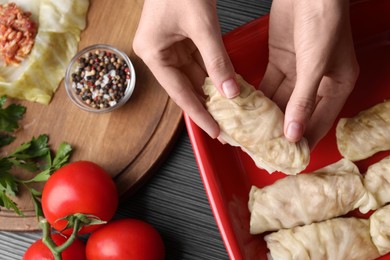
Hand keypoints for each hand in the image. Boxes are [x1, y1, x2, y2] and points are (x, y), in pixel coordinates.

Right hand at [133, 0, 238, 138]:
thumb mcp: (202, 26)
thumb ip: (217, 61)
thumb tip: (231, 93)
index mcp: (153, 53)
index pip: (179, 92)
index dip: (199, 114)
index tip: (216, 132)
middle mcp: (159, 53)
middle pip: (186, 88)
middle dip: (208, 106)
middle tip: (227, 127)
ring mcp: (169, 47)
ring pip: (194, 77)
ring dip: (212, 93)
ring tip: (230, 113)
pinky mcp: (181, 39)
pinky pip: (199, 63)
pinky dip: (213, 74)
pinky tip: (227, 88)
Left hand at [259, 0, 358, 147]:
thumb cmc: (324, 19)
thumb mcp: (315, 64)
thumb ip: (303, 99)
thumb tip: (294, 133)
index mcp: (337, 86)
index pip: (319, 122)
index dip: (303, 140)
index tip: (287, 157)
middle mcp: (318, 82)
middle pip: (297, 114)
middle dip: (279, 130)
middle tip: (262, 147)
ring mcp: (298, 72)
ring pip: (280, 101)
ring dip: (266, 115)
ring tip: (250, 132)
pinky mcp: (281, 61)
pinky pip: (269, 85)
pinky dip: (258, 97)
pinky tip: (247, 109)